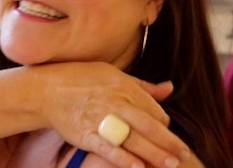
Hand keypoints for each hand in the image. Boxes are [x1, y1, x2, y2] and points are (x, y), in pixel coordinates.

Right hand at [33, 62, 191, 167]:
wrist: (48, 90)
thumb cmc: (81, 79)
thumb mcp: (113, 74)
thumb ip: (142, 85)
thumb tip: (169, 88)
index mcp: (124, 86)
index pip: (153, 109)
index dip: (163, 124)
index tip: (166, 133)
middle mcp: (116, 103)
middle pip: (150, 126)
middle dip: (170, 143)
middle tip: (184, 155)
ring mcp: (101, 120)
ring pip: (134, 140)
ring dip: (155, 154)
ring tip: (171, 165)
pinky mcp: (87, 135)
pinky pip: (109, 150)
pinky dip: (125, 160)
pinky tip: (140, 167)